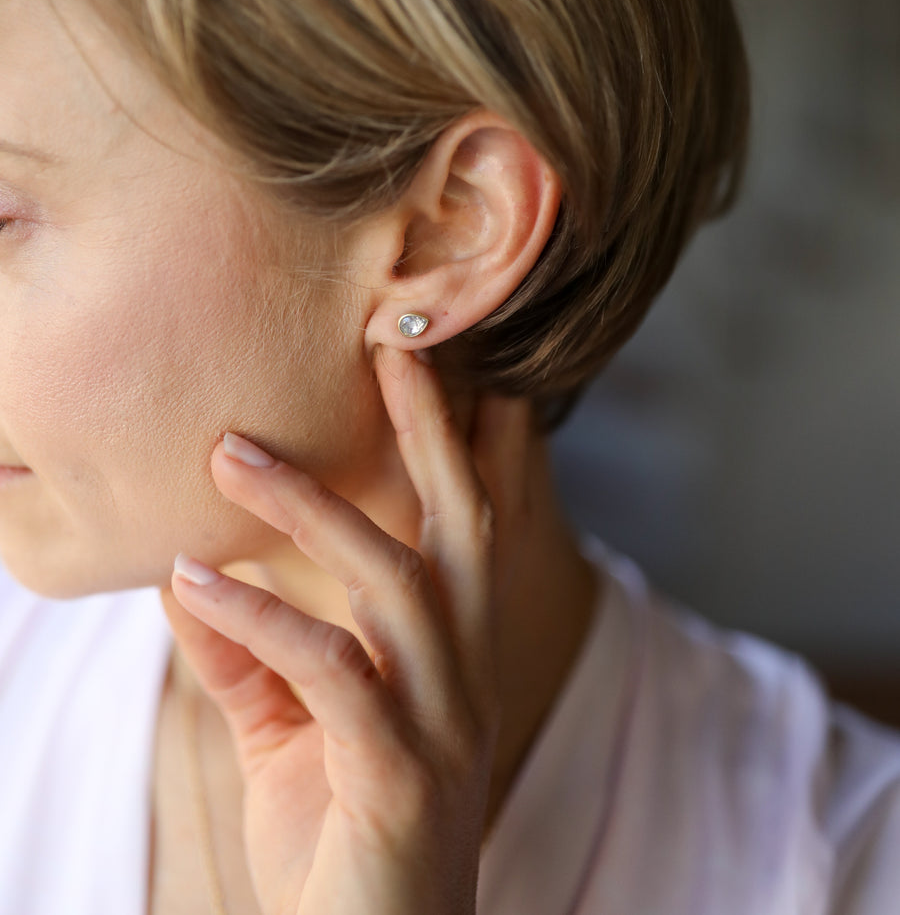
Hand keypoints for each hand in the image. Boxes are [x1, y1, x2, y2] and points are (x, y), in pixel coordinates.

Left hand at [161, 346, 528, 914]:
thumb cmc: (338, 848)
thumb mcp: (287, 737)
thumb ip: (249, 656)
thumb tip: (191, 574)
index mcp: (449, 660)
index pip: (465, 530)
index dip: (459, 442)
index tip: (426, 363)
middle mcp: (465, 675)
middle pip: (463, 525)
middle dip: (431, 432)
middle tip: (387, 349)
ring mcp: (442, 720)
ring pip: (396, 581)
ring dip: (311, 511)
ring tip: (231, 457)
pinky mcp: (399, 771)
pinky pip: (331, 669)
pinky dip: (259, 618)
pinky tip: (195, 581)